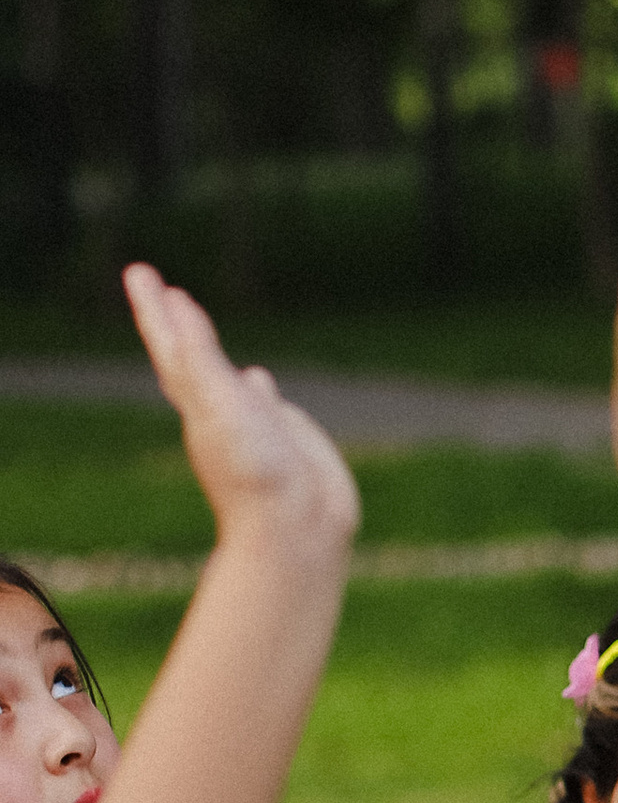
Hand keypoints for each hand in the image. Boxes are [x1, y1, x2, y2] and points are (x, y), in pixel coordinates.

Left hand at [123, 265, 356, 555]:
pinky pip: (263, 401)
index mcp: (197, 402)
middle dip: (174, 320)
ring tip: (201, 326)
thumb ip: (200, 357)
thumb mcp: (220, 406)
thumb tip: (176, 305)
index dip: (155, 309)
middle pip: (189, 354)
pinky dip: (256, 386)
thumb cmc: (254, 472)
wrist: (295, 530)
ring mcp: (252, 423)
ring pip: (224, 377)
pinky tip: (258, 380)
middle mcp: (219, 409)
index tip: (138, 272)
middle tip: (160, 287)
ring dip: (211, 350)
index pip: (170, 344)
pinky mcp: (283, 437)